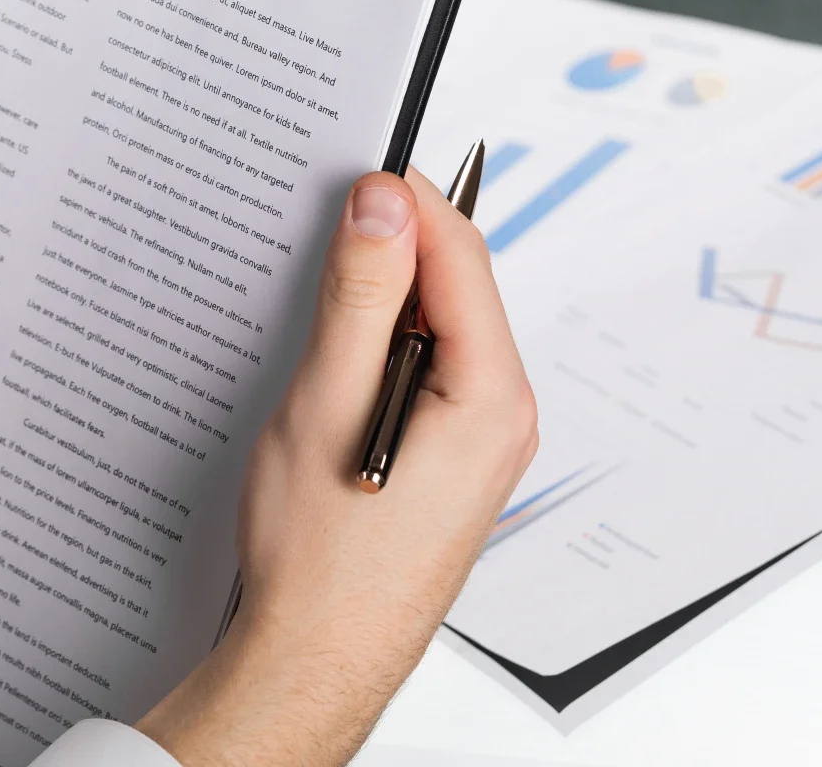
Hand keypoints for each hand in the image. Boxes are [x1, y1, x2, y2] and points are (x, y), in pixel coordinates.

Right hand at [136, 169, 537, 765]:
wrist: (318, 658)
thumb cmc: (321, 553)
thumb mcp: (329, 402)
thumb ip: (364, 295)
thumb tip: (386, 199)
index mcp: (492, 392)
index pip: (460, 252)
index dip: (405, 196)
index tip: (347, 163)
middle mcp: (504, 411)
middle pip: (456, 283)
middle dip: (392, 243)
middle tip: (319, 220)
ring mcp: (482, 437)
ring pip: (438, 324)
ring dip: (383, 295)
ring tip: (317, 290)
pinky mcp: (451, 455)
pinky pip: (428, 366)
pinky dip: (385, 341)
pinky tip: (335, 353)